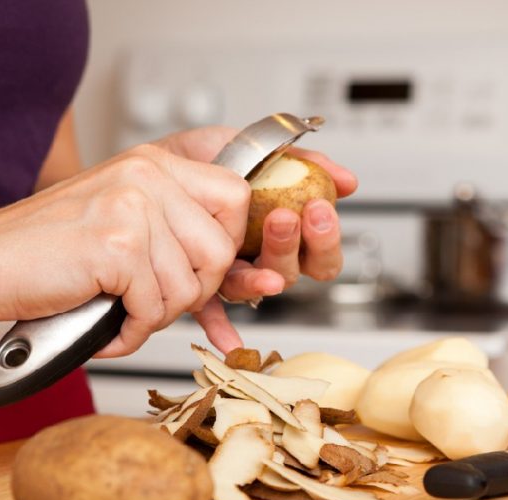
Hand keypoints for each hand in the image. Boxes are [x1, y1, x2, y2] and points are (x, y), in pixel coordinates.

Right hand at [0, 142, 249, 357]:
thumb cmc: (48, 248)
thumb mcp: (121, 214)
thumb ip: (173, 222)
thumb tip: (233, 259)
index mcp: (155, 164)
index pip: (235, 197)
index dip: (227, 243)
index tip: (199, 267)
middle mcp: (148, 176)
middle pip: (221, 249)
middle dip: (196, 290)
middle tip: (155, 300)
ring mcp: (132, 208)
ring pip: (189, 286)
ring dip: (157, 315)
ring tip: (122, 311)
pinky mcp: (116, 247)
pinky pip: (153, 308)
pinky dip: (131, 332)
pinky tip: (107, 326)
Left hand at [157, 127, 357, 349]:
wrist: (160, 162)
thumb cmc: (212, 161)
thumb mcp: (260, 149)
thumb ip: (305, 162)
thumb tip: (347, 181)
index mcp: (285, 234)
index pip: (321, 254)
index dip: (325, 238)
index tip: (319, 208)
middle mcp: (263, 260)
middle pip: (294, 272)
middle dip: (294, 246)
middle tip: (287, 217)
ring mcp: (233, 274)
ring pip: (256, 287)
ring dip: (261, 275)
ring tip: (250, 248)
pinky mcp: (201, 284)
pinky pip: (212, 313)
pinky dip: (220, 328)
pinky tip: (229, 341)